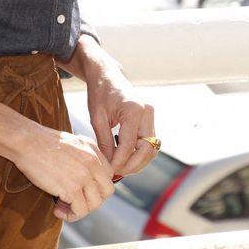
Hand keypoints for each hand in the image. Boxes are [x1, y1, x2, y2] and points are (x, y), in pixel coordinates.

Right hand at [12, 124, 114, 221]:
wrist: (26, 141)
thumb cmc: (42, 142)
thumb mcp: (71, 143)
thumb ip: (84, 157)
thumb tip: (86, 178)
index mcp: (93, 149)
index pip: (108, 175)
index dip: (97, 186)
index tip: (83, 191)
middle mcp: (92, 161)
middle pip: (106, 191)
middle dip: (92, 199)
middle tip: (75, 200)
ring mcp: (84, 175)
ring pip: (94, 204)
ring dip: (80, 210)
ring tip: (62, 206)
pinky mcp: (71, 188)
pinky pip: (80, 211)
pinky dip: (69, 215)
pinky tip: (57, 209)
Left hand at [56, 36, 156, 179]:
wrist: (107, 75)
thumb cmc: (99, 93)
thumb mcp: (97, 117)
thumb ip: (104, 141)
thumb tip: (109, 165)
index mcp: (133, 109)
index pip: (129, 144)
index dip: (120, 161)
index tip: (109, 171)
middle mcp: (147, 111)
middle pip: (147, 149)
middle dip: (133, 165)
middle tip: (116, 173)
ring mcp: (151, 114)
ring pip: (151, 148)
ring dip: (138, 161)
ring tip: (120, 168)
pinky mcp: (150, 118)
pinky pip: (149, 142)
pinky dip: (139, 152)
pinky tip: (125, 157)